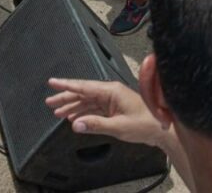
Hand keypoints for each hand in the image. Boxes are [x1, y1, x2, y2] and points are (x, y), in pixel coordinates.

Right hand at [46, 78, 165, 147]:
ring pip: (87, 101)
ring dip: (72, 106)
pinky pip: (94, 108)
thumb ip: (95, 124)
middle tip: (49, 102)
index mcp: (110, 90)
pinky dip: (82, 113)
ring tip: (57, 112)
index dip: (66, 85)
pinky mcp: (114, 108)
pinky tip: (73, 118)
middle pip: (83, 93)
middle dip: (66, 97)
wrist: (161, 130)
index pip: (84, 86)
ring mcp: (112, 100)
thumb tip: (74, 124)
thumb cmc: (144, 124)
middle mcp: (109, 92)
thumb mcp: (118, 126)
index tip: (52, 82)